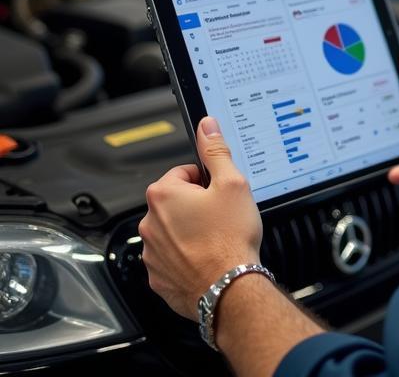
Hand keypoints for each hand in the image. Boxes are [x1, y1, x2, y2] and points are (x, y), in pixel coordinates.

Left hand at [139, 116, 262, 318]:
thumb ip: (215, 151)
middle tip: (221, 215)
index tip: (219, 194)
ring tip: (216, 238)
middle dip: (197, 205)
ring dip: (191, 230)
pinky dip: (187, 256)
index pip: (183, 172)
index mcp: (163, 195)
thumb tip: (207, 127)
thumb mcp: (232, 183)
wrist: (228, 288)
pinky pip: (172, 257)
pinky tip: (207, 257)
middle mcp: (150, 223)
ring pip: (173, 230)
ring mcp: (151, 252)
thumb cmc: (229, 238)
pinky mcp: (158, 277)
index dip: (206, 181)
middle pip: (176, 201)